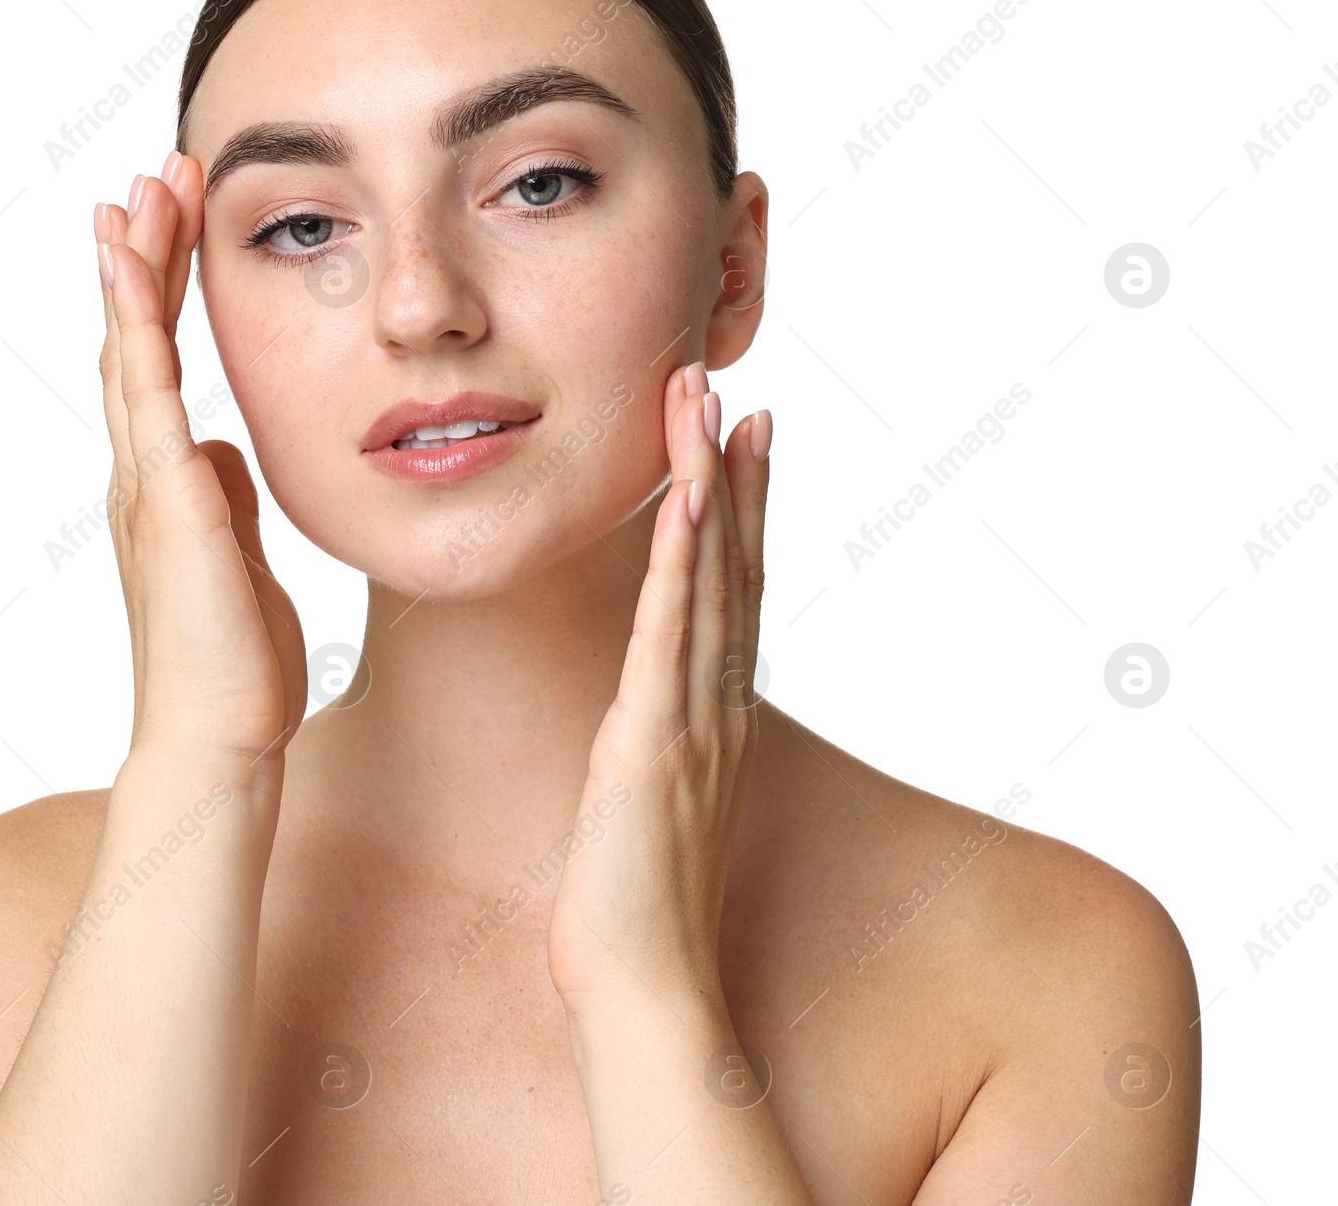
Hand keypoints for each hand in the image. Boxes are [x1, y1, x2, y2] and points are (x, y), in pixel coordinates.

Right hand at [95, 154, 306, 767]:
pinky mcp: (166, 501)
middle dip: (146, 254)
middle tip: (153, 175)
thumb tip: (222, 449)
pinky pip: (146, 396)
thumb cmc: (234, 657)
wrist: (221, 734)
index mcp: (165, 478)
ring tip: (138, 190)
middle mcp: (142, 469)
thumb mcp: (237, 550)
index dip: (163, 290)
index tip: (175, 220)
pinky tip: (129, 268)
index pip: (157, 360)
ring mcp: (145, 482)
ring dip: (135, 267)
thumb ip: (221, 494)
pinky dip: (134, 327)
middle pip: (136, 337)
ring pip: (130, 350)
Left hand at [547, 361, 770, 1017]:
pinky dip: (677, 562)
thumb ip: (655, 748)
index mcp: (715, 715)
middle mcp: (717, 705)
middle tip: (734, 389)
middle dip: (733, 472)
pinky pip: (666, 635)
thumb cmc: (636, 908)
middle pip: (733, 567)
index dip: (744, 511)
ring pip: (705, 581)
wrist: (642, 991)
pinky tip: (682, 501)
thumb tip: (640, 720)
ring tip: (708, 406)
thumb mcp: (649, 804)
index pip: (735, 591)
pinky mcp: (650, 743)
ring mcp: (691, 720)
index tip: (744, 439)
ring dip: (707, 486)